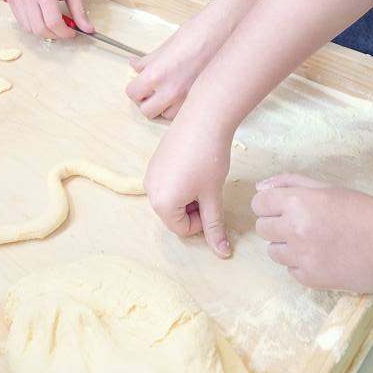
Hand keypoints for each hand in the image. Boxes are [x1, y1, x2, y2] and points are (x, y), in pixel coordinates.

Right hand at [6, 0, 93, 38]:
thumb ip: (80, 11)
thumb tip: (88, 29)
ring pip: (28, 28)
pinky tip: (41, 16)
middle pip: (40, 30)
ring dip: (42, 31)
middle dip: (54, 35)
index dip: (65, 33)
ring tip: (52, 22)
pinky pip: (20, 21)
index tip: (72, 33)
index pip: (54, 24)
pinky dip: (32, 24)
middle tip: (63, 30)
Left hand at [127, 12, 228, 119]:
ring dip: (164, 107)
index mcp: (157, 73)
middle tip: (150, 92)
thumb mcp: (169, 44)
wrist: (228, 31)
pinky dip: (180, 109)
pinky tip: (183, 96)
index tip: (138, 85)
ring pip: (166, 116)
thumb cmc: (200, 32)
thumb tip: (135, 65)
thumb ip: (150, 59)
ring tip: (168, 94)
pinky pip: (185, 114)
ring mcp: (188, 99)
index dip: (134, 89)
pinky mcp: (202, 100)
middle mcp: (171, 91)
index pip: (133, 93)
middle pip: (147, 110)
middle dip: (146, 101)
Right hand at [144, 112, 231, 255]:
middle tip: (209, 190)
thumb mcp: (213, 196)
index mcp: (162, 204)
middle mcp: (150, 191)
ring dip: (188, 196)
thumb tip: (222, 253)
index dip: (201, 222)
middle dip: (193, 209)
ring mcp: (150, 174)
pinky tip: (195, 166)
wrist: (204, 119)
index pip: (182, 229)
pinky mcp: (154, 161)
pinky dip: (182, 183)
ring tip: (203, 177)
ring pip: (171, 199)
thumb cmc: (209, 160)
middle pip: (174, 215)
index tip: (212, 202)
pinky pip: (167, 183)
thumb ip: (214, 226)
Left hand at [252, 174, 372, 291]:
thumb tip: (260, 187)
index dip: (269, 204)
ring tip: (314, 242)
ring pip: (273, 252)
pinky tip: (323, 257)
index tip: (282, 208)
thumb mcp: (328, 188)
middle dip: (276, 225)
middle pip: (262, 228)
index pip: (258, 203)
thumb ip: (290, 183)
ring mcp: (302, 256)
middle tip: (302, 224)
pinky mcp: (312, 279)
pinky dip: (302, 265)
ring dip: (287, 246)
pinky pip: (291, 271)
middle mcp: (295, 229)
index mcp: (298, 202)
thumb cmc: (365, 211)